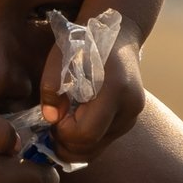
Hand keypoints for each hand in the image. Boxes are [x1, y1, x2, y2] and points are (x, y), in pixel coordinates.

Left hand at [41, 35, 144, 165]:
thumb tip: (51, 119)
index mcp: (115, 89)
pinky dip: (85, 141)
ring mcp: (132, 116)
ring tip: (61, 125)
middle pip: (93, 147)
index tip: (53, 117)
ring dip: (74, 144)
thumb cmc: (85, 42)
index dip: (63, 133)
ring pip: (98, 149)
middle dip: (66, 144)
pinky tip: (73, 124)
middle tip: (50, 129)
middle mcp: (130, 107)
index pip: (86, 133)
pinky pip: (103, 141)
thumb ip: (51, 88)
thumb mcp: (61, 57)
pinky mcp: (130, 120)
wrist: (119, 34)